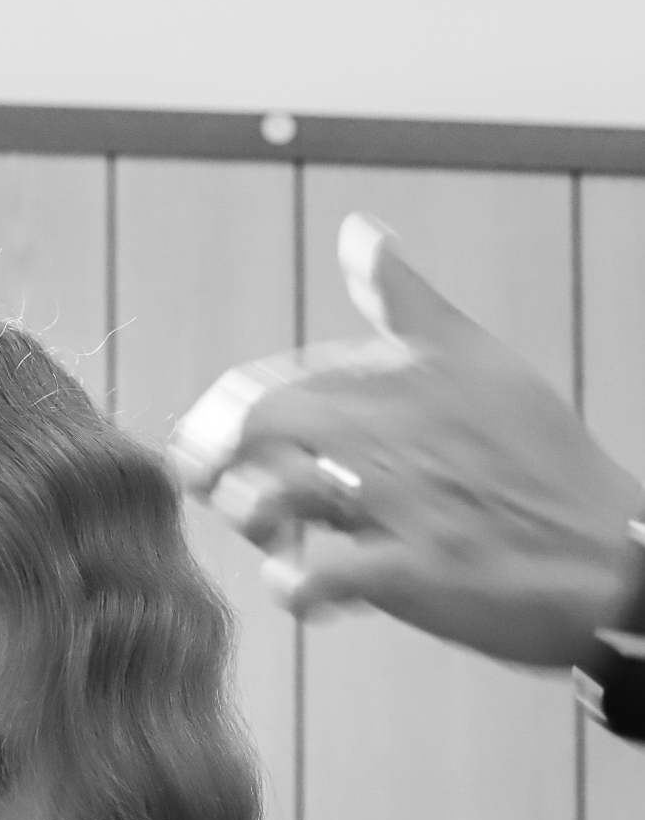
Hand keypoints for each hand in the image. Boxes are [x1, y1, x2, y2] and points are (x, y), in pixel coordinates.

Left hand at [169, 213, 644, 668]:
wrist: (610, 551)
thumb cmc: (540, 462)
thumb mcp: (479, 358)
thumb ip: (408, 302)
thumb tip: (358, 230)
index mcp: (404, 377)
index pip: (273, 383)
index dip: (224, 417)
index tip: (214, 446)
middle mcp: (398, 430)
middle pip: (262, 426)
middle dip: (216, 460)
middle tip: (218, 491)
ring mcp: (405, 501)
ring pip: (281, 493)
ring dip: (254, 519)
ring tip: (275, 539)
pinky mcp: (418, 570)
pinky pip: (324, 576)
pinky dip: (295, 587)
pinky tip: (301, 590)